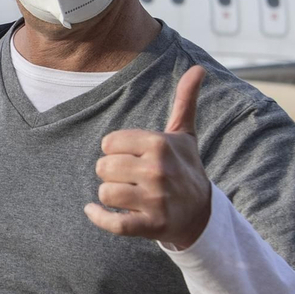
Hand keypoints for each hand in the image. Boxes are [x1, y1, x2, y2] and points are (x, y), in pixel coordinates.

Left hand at [84, 66, 212, 248]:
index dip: (114, 151)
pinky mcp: (151, 225)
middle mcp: (158, 170)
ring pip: (105, 192)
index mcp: (160, 144)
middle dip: (109, 174)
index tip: (128, 158)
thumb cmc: (186, 169)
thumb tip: (198, 68)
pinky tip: (93, 210)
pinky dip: (98, 217)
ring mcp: (155, 200)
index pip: (109, 143)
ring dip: (108, 196)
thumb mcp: (185, 135)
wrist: (201, 213)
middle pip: (103, 167)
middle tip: (126, 178)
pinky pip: (112, 222)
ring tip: (123, 195)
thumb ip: (185, 101)